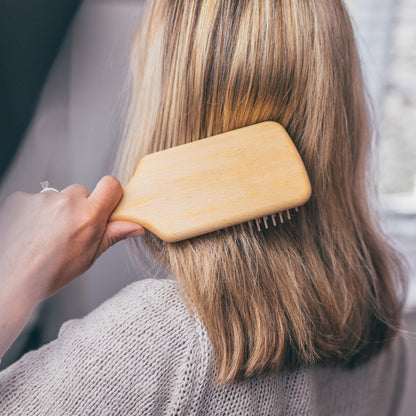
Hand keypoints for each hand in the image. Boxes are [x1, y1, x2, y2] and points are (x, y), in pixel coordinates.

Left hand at [0, 175, 144, 305]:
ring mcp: (42, 199)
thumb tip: (136, 227)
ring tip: (48, 234)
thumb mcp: (89, 256)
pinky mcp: (22, 199)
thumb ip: (113, 234)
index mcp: (88, 217)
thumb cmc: (51, 273)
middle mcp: (67, 203)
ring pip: (58, 197)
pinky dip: (36, 212)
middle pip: (82, 191)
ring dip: (57, 210)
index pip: (111, 184)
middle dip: (79, 206)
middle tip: (71, 229)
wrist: (13, 280)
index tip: (105, 205)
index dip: (110, 194)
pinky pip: (37, 199)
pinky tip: (33, 231)